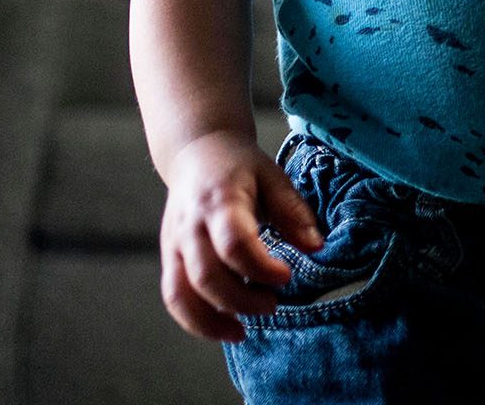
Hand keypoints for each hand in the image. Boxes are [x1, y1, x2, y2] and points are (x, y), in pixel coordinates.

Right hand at [159, 131, 323, 341]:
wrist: (197, 152)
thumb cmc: (242, 167)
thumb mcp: (274, 177)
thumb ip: (294, 212)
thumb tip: (316, 248)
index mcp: (220, 201)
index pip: (234, 244)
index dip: (260, 268)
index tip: (286, 277)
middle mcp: (190, 225)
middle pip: (206, 275)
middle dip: (241, 300)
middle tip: (272, 304)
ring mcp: (173, 243)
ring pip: (181, 293)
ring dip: (210, 321)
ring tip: (242, 332)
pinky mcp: (168, 257)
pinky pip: (173, 296)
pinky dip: (194, 319)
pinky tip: (223, 327)